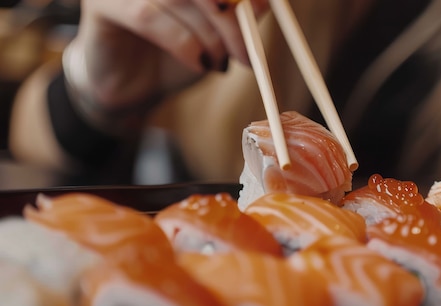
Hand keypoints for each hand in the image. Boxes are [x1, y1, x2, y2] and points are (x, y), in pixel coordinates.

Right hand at [64, 0, 268, 121]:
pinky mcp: (102, 4)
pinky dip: (182, 43)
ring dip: (208, 35)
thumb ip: (239, 15)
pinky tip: (196, 63)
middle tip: (245, 52)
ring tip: (218, 63)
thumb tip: (264, 2)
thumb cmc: (178, 55)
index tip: (260, 12)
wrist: (134, 88)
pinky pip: (149, 16)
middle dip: (230, 17)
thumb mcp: (218, 35)